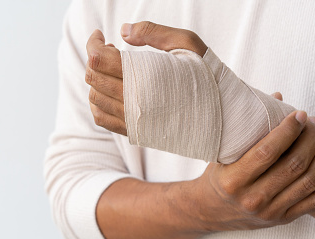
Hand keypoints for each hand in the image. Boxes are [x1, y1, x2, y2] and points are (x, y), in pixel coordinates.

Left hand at [85, 21, 207, 134]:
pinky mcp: (133, 131)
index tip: (101, 35)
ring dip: (97, 79)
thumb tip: (123, 31)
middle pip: (93, 76)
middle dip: (95, 58)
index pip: (98, 58)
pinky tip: (110, 90)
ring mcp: (131, 119)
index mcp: (144, 76)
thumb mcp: (186, 43)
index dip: (93, 43)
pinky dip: (98, 103)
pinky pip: (101, 118)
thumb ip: (153, 32)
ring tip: (114, 68)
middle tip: (112, 49)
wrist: (221, 116)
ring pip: (94, 97)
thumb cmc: (207, 75)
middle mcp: (132, 101)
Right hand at [189, 111, 314, 230]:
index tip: (299, 114)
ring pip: (309, 181)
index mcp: (233, 180)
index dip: (288, 131)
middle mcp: (252, 198)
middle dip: (311, 139)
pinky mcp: (284, 219)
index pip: (267, 152)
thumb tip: (277, 96)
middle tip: (314, 122)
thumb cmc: (218, 176)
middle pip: (294, 165)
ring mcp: (270, 211)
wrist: (210, 211)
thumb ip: (248, 128)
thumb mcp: (222, 154)